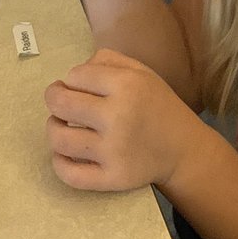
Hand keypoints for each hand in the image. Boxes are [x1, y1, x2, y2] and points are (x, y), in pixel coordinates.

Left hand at [45, 48, 198, 190]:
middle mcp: (118, 116)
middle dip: (54, 98)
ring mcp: (114, 151)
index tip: (80, 86)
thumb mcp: (141, 71)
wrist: (183, 149)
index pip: (75, 75)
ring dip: (54, 128)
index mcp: (127, 85)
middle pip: (61, 104)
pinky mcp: (112, 178)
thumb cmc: (157, 105)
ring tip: (62, 125)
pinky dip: (59, 163)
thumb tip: (72, 74)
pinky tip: (65, 154)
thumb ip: (106, 60)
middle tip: (61, 102)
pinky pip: (70, 174)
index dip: (72, 79)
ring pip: (59, 139)